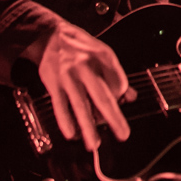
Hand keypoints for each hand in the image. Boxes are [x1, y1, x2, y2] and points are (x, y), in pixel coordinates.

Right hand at [32, 22, 133, 150]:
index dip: (121, 96)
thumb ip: (116, 75)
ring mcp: (69, 75)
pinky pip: (60, 105)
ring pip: (81, 105)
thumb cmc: (79, 47)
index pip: (119, 82)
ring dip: (88, 127)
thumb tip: (132, 97)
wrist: (49, 36)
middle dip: (114, 118)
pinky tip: (71, 134)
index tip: (119, 102)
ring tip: (94, 144)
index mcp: (103, 57)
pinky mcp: (54, 83)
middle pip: (103, 96)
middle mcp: (87, 66)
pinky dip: (65, 120)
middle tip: (123, 135)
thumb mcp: (102, 54)